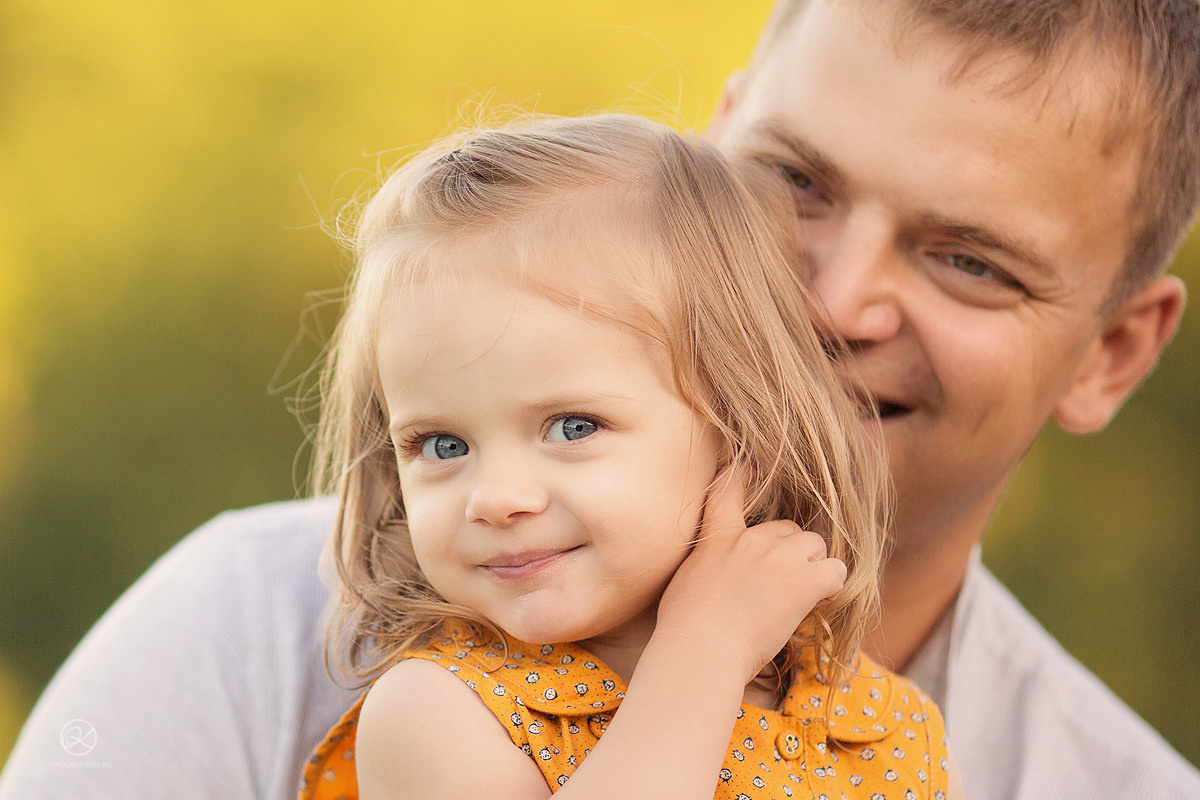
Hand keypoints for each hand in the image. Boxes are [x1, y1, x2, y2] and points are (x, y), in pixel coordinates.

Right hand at [654, 466, 846, 682]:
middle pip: (788, 528)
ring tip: (798, 597)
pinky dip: (831, 587)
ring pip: (815, 546)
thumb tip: (721, 575)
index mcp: (719, 536)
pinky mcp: (804, 581)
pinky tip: (817, 603)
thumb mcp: (685, 580)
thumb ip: (708, 564)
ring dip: (811, 567)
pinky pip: (836, 571)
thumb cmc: (685, 627)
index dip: (743, 473)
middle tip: (778, 586)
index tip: (751, 467)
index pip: (729, 488)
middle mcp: (752, 538)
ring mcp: (781, 557)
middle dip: (789, 552)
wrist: (701, 650)